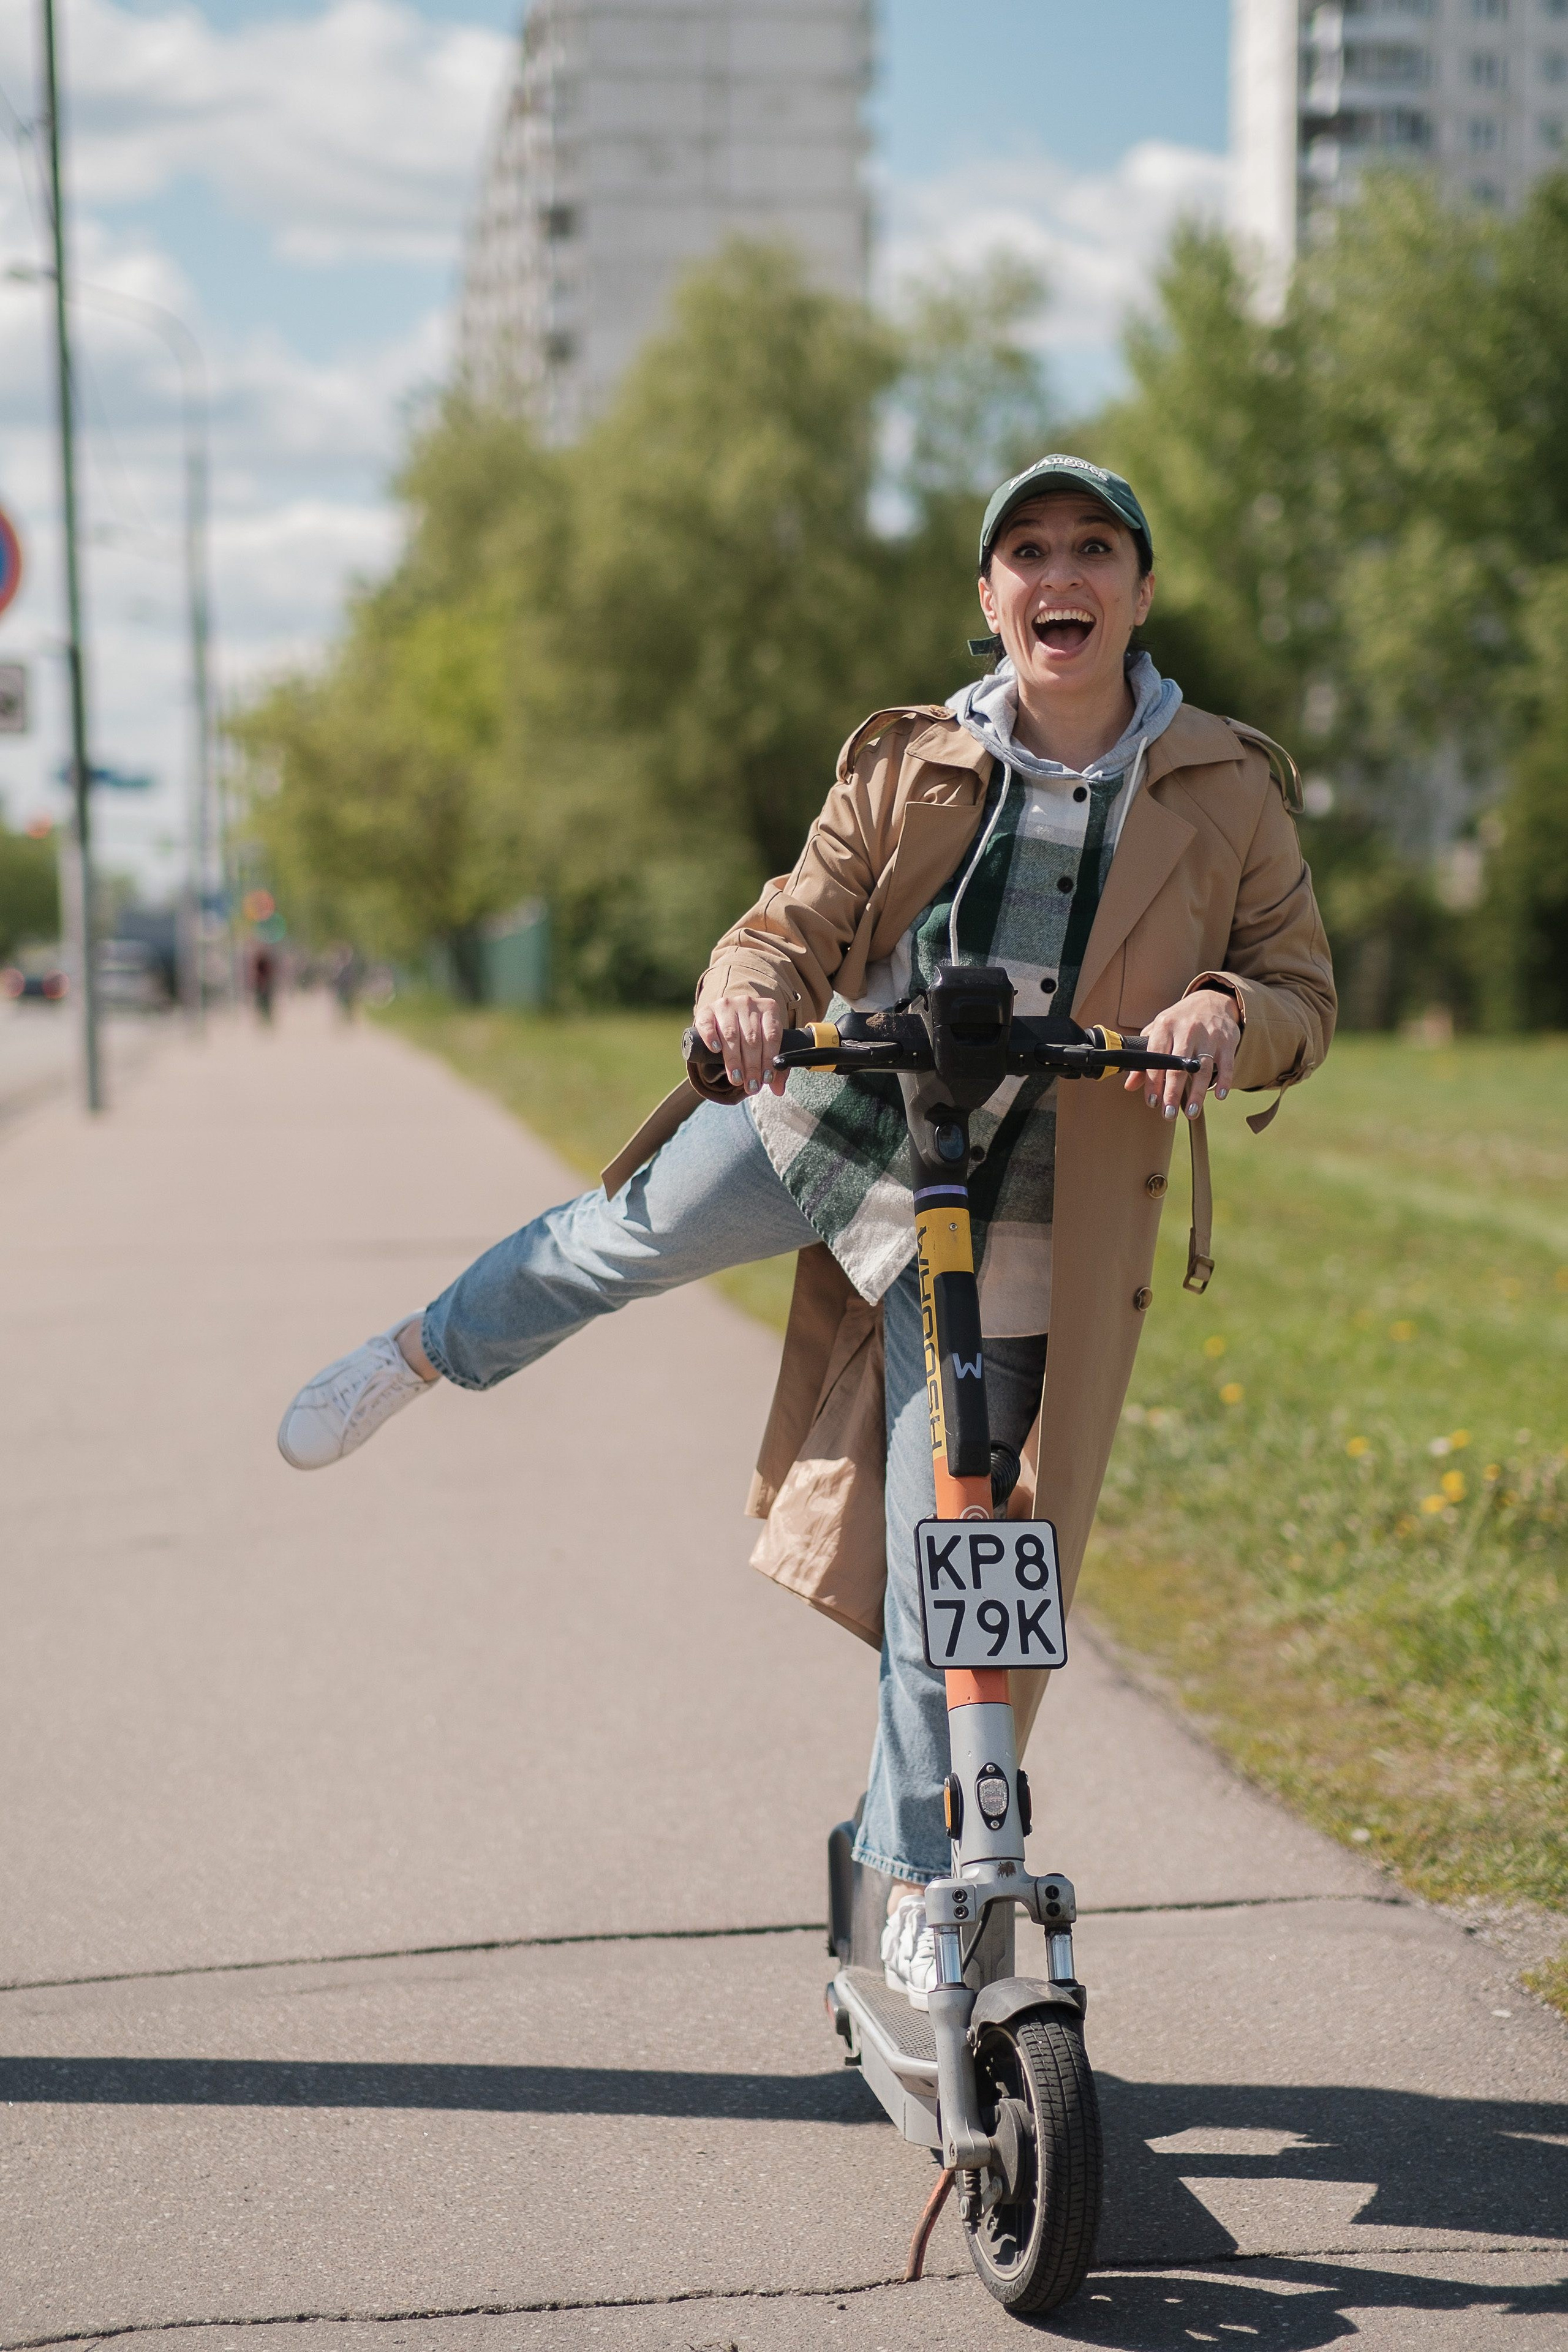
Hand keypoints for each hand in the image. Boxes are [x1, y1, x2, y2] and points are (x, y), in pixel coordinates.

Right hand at [694, 992, 786, 1096]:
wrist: (727, 1016)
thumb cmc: (750, 1034)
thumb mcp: (765, 1045)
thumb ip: (773, 1066)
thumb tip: (779, 1090)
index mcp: (768, 1008)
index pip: (772, 1035)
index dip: (769, 1059)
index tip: (766, 1079)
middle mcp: (748, 1003)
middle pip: (752, 1038)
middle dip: (752, 1066)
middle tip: (751, 1086)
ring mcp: (726, 1005)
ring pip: (731, 1034)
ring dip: (734, 1060)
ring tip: (737, 1079)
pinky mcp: (706, 1010)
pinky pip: (708, 1023)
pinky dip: (712, 1037)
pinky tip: (716, 1050)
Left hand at [1123, 988, 1239, 1119]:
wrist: (1212, 1000)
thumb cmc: (1180, 1021)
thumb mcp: (1159, 1032)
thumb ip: (1145, 1057)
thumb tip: (1130, 1085)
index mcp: (1165, 1026)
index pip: (1156, 1057)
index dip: (1153, 1082)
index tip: (1152, 1102)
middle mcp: (1187, 1029)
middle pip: (1178, 1066)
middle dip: (1172, 1092)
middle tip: (1168, 1114)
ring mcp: (1209, 1035)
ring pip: (1202, 1068)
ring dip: (1197, 1093)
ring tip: (1190, 1112)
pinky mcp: (1227, 1040)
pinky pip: (1226, 1063)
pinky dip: (1224, 1080)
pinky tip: (1219, 1096)